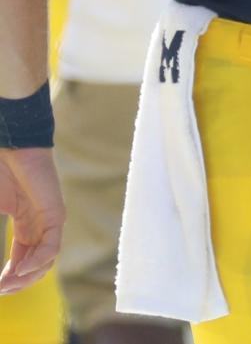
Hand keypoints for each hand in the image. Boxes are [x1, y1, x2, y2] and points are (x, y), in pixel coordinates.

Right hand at [0, 148, 63, 294]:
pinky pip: (52, 246)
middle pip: (36, 264)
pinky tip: (21, 269)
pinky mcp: (56, 213)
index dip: (10, 277)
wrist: (13, 148)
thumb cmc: (1, 174)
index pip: (22, 260)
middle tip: (2, 291)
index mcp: (25, 225)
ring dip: (28, 277)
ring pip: (46, 260)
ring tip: (8, 284)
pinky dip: (37, 261)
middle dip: (19, 282)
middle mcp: (40, 225)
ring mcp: (50, 219)